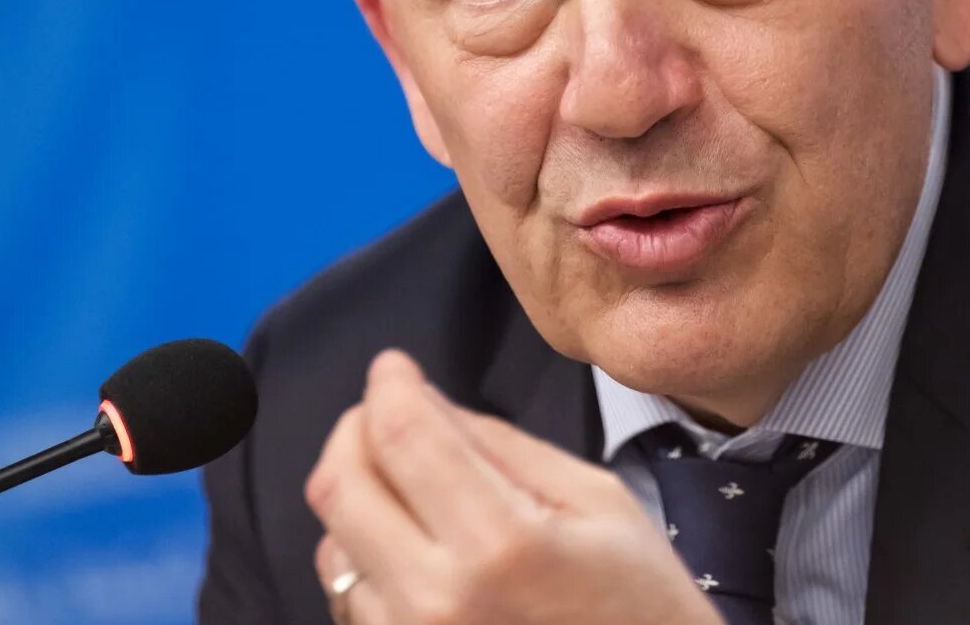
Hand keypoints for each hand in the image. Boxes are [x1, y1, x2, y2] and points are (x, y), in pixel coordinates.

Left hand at [305, 349, 720, 624]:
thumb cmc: (638, 602)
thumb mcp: (595, 499)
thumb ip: (501, 444)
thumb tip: (424, 400)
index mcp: (500, 545)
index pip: (402, 437)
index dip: (388, 385)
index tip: (394, 367)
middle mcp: (436, 599)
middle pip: (339, 487)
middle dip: (355, 430)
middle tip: (387, 411)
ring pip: (331, 543)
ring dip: (358, 494)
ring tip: (405, 481)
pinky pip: (348, 596)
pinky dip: (363, 553)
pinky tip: (409, 541)